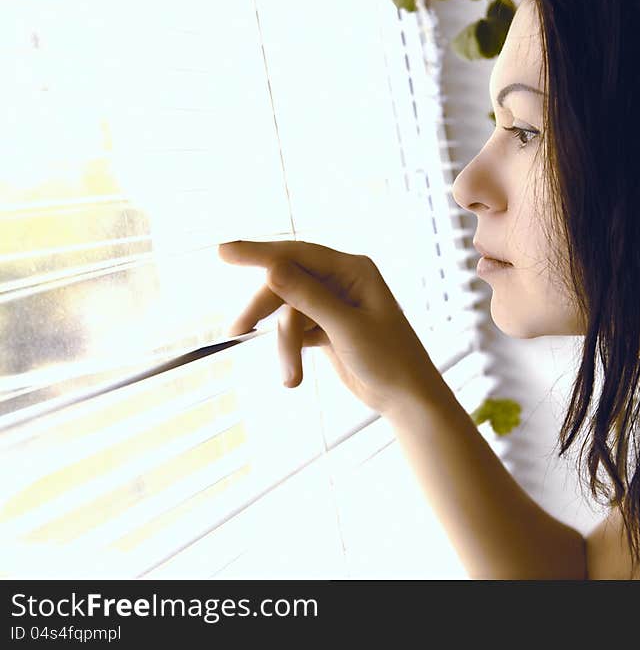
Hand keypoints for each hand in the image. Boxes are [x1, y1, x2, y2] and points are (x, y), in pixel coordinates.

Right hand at [218, 240, 452, 417]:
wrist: (407, 397)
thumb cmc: (389, 358)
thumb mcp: (346, 327)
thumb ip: (308, 296)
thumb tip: (271, 267)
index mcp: (353, 270)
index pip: (297, 253)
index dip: (258, 252)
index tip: (222, 252)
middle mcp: (341, 281)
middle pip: (286, 283)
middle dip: (264, 310)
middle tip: (235, 331)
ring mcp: (333, 304)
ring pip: (288, 312)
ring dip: (284, 344)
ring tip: (290, 377)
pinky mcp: (326, 327)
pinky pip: (295, 330)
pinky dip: (290, 350)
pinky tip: (292, 374)